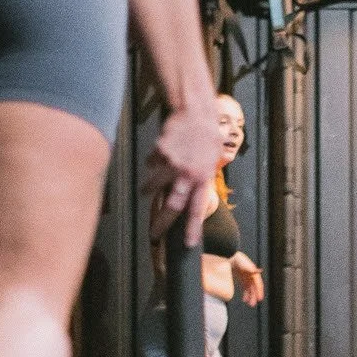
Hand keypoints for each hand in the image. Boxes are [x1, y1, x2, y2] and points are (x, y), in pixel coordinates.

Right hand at [143, 100, 224, 244]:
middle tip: (153, 235)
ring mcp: (173, 164)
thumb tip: (190, 198)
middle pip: (172, 206)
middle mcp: (188, 175)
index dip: (193, 228)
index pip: (198, 209)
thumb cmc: (206, 137)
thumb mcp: (210, 161)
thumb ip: (201, 180)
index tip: (189, 244)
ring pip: (154, 186)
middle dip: (161, 223)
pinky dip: (152, 163)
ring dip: (149, 189)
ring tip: (146, 190)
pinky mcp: (160, 152)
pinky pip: (151, 164)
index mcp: (203, 179)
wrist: (195, 113)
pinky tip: (159, 154)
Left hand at [232, 253, 264, 305]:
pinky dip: (246, 294)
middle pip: (255, 288)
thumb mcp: (244, 263)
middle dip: (254, 296)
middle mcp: (252, 277)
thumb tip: (258, 271)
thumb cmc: (238, 259)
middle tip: (253, 304)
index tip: (259, 298)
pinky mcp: (242, 280)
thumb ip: (251, 268)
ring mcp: (247, 278)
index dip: (259, 291)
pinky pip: (246, 289)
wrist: (230, 257)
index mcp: (254, 273)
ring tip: (249, 303)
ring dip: (250, 296)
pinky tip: (244, 299)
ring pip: (250, 290)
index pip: (258, 284)